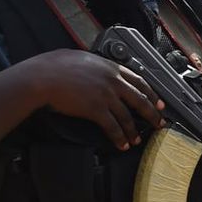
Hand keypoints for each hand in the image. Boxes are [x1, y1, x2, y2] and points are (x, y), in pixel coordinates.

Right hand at [19, 50, 164, 149]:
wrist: (42, 76)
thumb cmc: (55, 65)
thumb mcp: (82, 58)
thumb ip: (97, 66)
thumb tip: (98, 69)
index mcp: (111, 67)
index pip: (139, 81)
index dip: (151, 94)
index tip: (158, 102)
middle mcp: (113, 81)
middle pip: (140, 100)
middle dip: (152, 113)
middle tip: (159, 122)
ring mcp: (106, 96)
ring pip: (127, 117)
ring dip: (133, 131)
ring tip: (137, 139)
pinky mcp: (96, 109)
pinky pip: (113, 127)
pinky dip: (119, 137)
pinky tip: (122, 144)